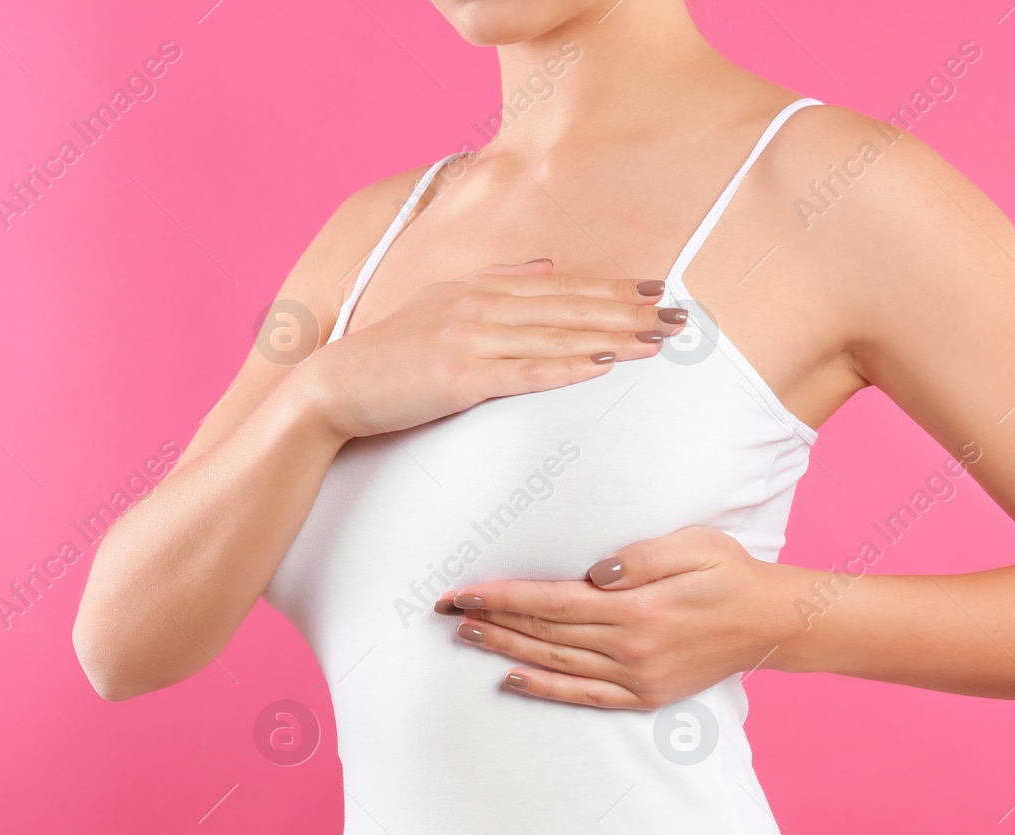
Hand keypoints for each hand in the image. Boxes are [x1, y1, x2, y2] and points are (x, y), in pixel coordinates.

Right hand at [295, 260, 682, 440]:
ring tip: (658, 342)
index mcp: (479, 287)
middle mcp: (479, 304)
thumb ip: (495, 282)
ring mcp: (470, 338)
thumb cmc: (390, 356)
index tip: (657, 288)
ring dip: (612, 337)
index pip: (560, 285)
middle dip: (628, 310)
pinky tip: (605, 366)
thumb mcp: (441, 304)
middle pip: (570, 306)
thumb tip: (546, 265)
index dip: (612, 286)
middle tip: (679, 316)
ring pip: (557, 336)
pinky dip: (568, 367)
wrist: (335, 387)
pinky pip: (526, 372)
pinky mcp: (460, 376)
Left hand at [434, 527, 812, 708]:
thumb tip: (597, 572)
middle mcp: (631, 647)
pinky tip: (512, 679)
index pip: (551, 601)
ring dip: (507, 649)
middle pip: (544, 633)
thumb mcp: (695, 546)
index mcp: (638, 608)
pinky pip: (583, 696)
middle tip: (447, 611)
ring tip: (467, 637)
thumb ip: (643, 557)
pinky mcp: (644, 695)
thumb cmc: (730, 574)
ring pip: (556, 664)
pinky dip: (544, 689)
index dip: (503, 597)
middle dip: (492, 620)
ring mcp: (636, 677)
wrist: (771, 623)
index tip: (464, 591)